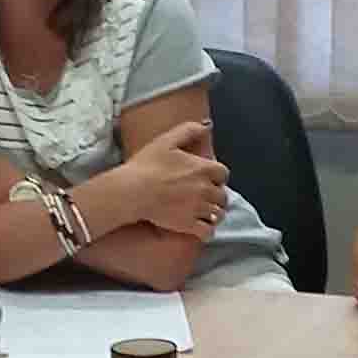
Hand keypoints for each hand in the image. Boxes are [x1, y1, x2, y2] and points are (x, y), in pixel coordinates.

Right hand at [116, 118, 231, 236]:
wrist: (133, 191)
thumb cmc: (147, 164)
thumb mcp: (167, 140)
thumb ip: (189, 130)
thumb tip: (206, 126)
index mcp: (203, 168)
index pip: (223, 174)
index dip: (216, 176)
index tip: (208, 179)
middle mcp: (205, 189)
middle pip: (223, 196)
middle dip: (216, 196)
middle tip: (205, 197)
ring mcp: (198, 208)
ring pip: (218, 214)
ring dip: (213, 213)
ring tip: (203, 212)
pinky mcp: (188, 225)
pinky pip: (208, 232)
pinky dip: (206, 231)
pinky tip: (199, 227)